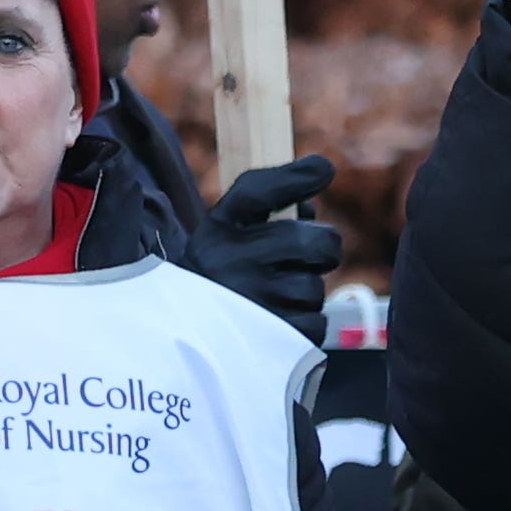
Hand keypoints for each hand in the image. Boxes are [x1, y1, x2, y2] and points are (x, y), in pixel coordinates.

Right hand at [186, 156, 339, 328]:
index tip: (324, 170)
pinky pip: (315, 323)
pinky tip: (284, 316)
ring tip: (283, 292)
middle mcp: (228, 263)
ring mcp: (247, 303)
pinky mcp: (265, 340)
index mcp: (219, 229)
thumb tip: (321, 173)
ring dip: (310, 290)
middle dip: (325, 247)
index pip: (257, 192)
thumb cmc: (222, 266)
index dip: (297, 178)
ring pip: (313, 288)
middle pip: (310, 244)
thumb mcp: (229, 223)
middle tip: (316, 253)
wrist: (185, 327)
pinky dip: (308, 321)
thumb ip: (270, 191)